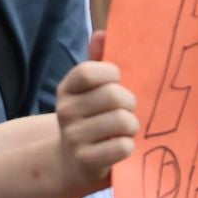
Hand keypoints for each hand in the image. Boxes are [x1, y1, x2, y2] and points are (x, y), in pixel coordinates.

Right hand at [53, 36, 138, 196]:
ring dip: (131, 127)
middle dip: (129, 104)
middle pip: (113, 96)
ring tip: (124, 131)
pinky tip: (119, 147)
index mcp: (66, 91)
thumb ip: (96, 63)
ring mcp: (74, 138)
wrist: (70, 164)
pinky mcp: (86, 161)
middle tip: (126, 111)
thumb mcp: (88, 93)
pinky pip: (122, 146)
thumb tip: (102, 33)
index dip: (111, 75)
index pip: (90, 71)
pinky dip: (127, 147)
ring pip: (122, 122)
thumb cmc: (88, 121)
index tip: (116, 83)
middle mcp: (66, 112)